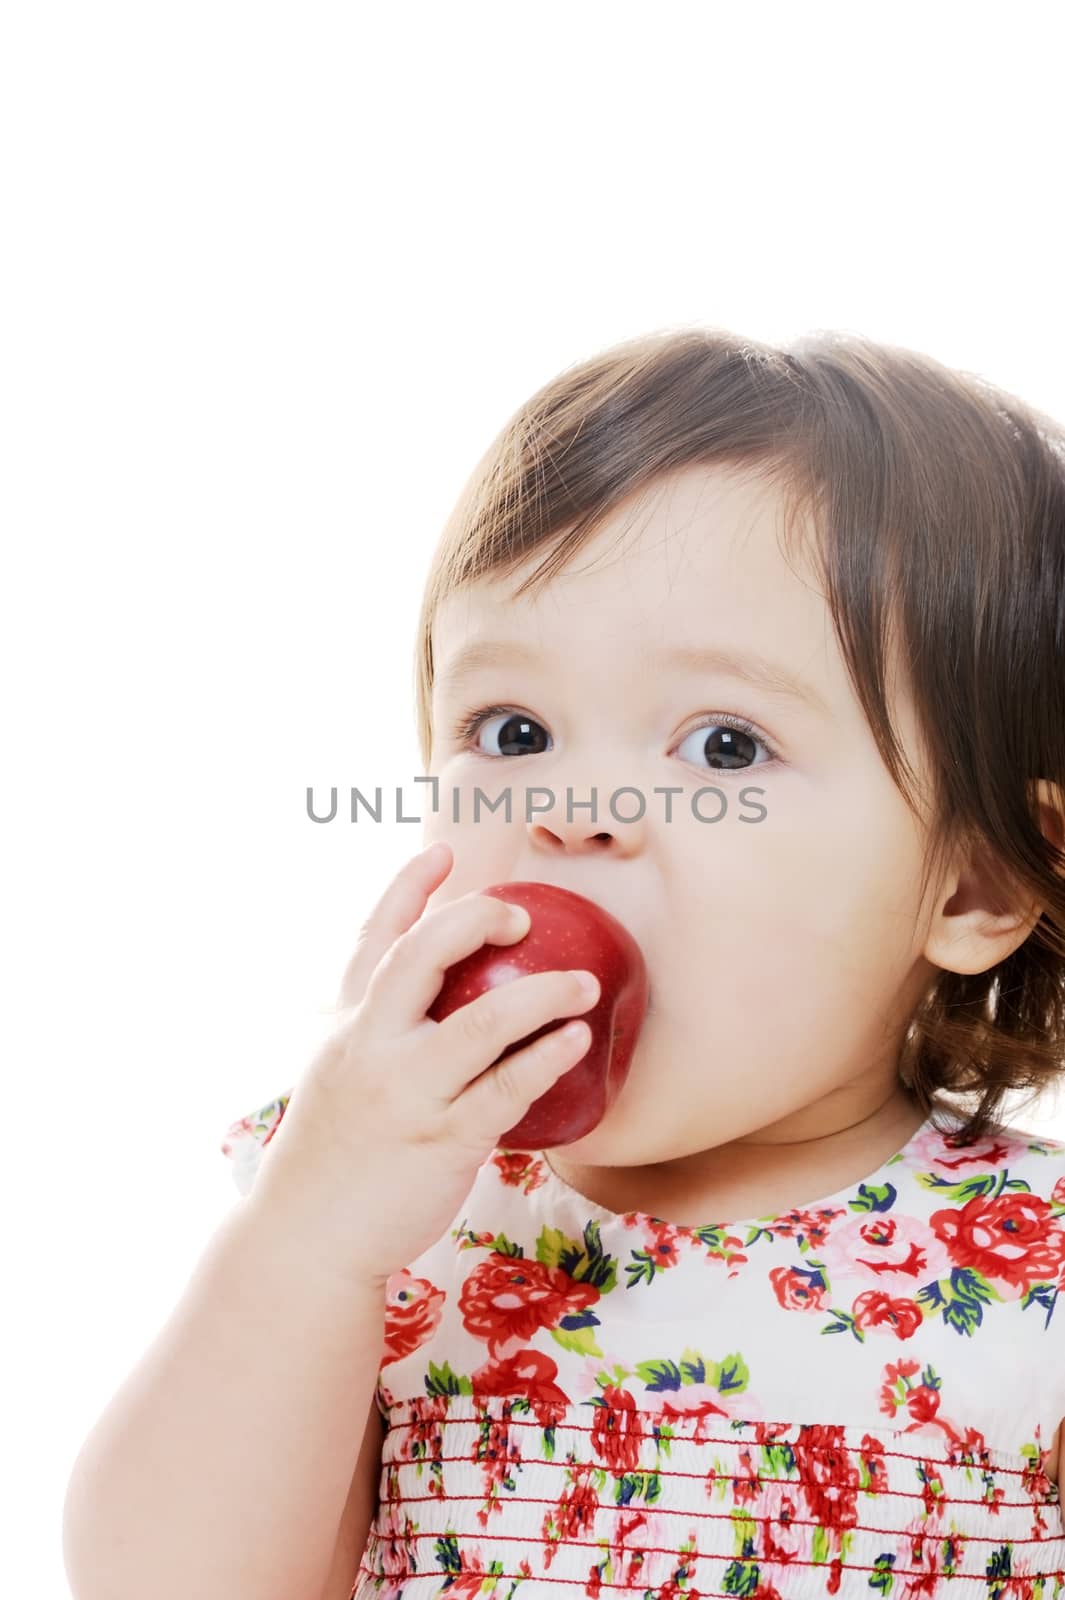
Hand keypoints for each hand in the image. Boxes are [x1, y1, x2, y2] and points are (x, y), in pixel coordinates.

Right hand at [246, 841, 599, 1286]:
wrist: (306, 1239)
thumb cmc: (333, 1158)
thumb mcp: (339, 1076)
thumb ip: (378, 1035)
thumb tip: (434, 1005)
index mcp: (346, 1026)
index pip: (373, 938)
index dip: (408, 888)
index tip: (443, 851)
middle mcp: (372, 1046)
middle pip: (419, 956)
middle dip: (472, 922)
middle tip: (519, 917)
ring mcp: (407, 1092)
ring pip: (478, 1022)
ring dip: (539, 993)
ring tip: (583, 982)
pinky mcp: (443, 1139)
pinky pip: (504, 1090)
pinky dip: (544, 1058)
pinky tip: (575, 1040)